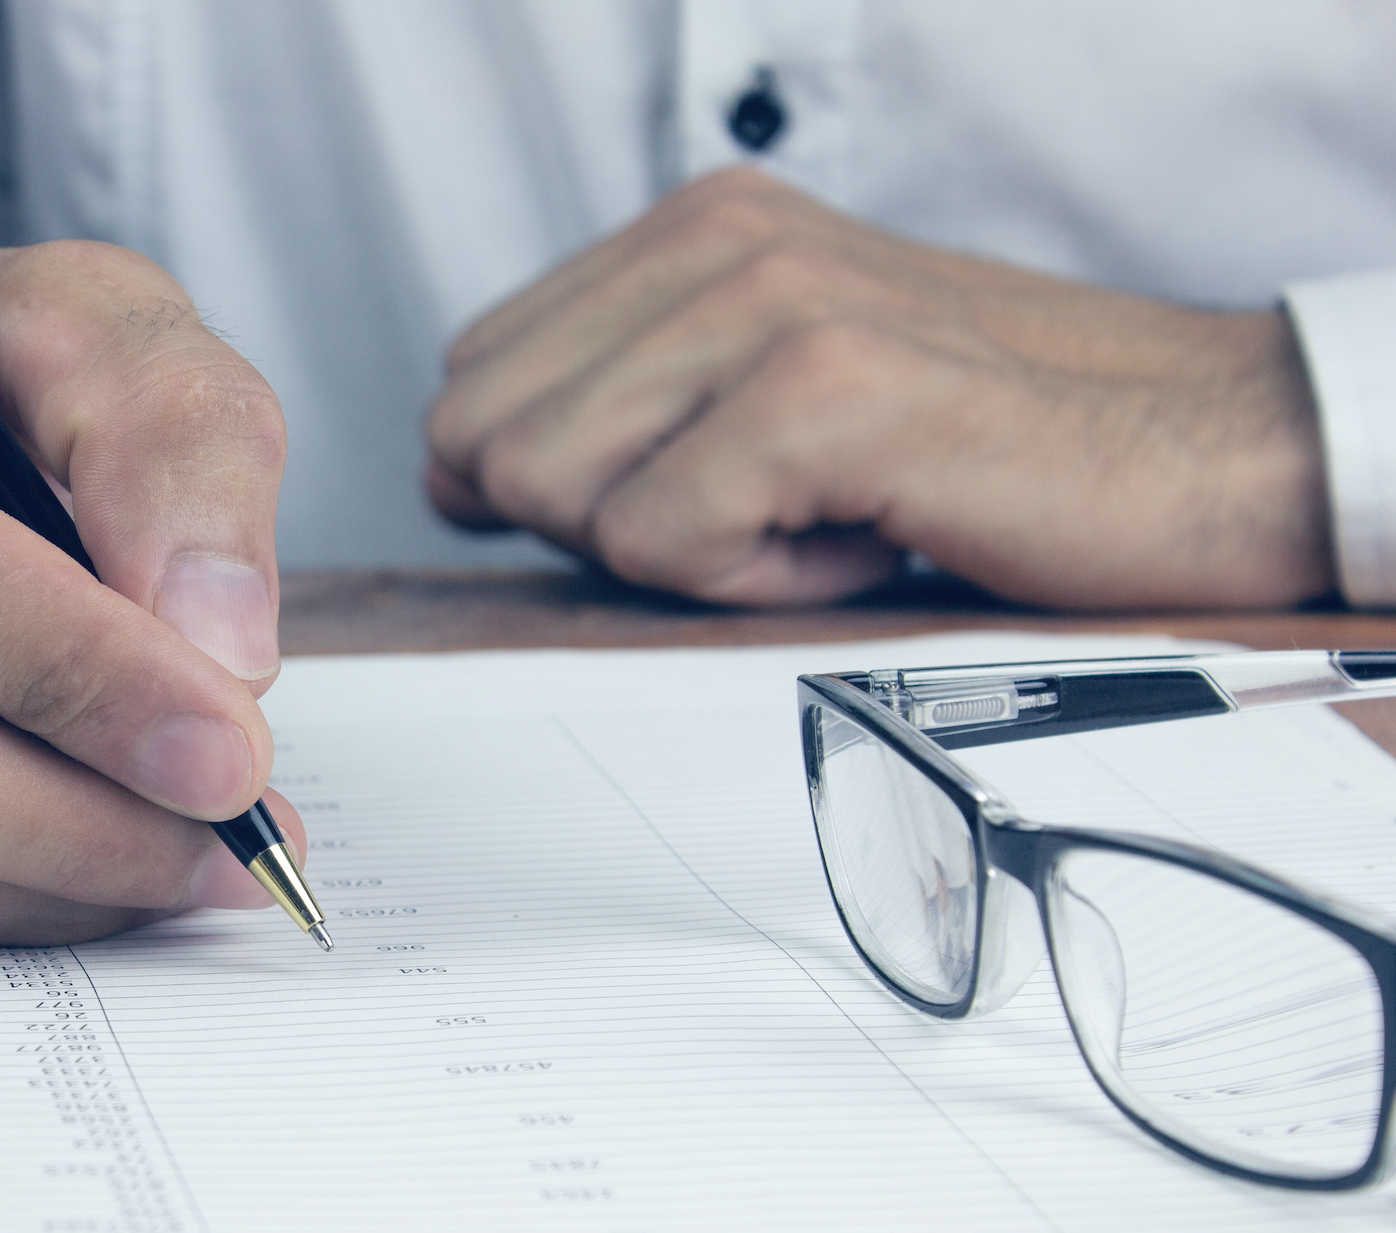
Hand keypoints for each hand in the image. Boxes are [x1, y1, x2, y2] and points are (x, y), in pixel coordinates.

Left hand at [426, 166, 1335, 608]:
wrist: (1194, 454)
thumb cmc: (981, 443)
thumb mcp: (771, 389)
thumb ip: (621, 404)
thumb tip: (460, 473)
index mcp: (690, 228)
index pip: (473, 373)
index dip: (547, 479)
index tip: (682, 493)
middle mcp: (717, 239)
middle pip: (483, 440)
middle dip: (596, 521)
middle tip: (752, 512)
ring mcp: (769, 302)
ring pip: (554, 490)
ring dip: (682, 551)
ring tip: (816, 515)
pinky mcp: (825, 387)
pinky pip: (661, 544)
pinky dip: (756, 582)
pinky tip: (861, 538)